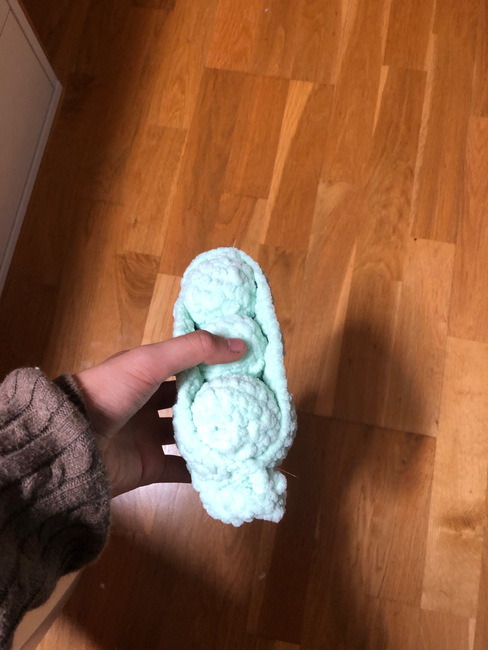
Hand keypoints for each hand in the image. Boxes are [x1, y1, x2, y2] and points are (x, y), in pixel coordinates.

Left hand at [73, 332, 245, 496]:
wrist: (71, 443)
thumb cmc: (109, 392)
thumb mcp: (151, 361)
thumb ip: (194, 350)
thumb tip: (241, 345)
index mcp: (144, 374)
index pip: (185, 365)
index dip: (212, 363)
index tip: (245, 365)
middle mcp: (146, 404)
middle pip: (188, 401)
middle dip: (214, 401)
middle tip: (251, 401)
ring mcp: (147, 436)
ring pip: (186, 436)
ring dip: (209, 436)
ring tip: (244, 434)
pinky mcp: (148, 466)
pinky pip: (179, 468)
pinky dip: (199, 470)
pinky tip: (225, 466)